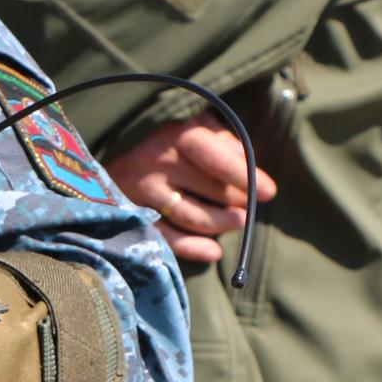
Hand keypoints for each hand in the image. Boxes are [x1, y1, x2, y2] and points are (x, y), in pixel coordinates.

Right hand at [108, 114, 278, 265]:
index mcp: (177, 135)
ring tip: (237, 222)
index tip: (269, 192)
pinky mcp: (133, 215)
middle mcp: (157, 161)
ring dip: (222, 224)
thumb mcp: (197, 130)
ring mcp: (142, 190)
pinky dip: (194, 248)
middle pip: (210, 190)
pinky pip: (168, 238)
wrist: (113, 163)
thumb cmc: (168, 145)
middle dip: (238, 203)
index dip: (244, 176)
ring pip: (193, 217)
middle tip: (248, 210)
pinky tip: (213, 251)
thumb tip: (252, 168)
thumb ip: (226, 144)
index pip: (216, 158)